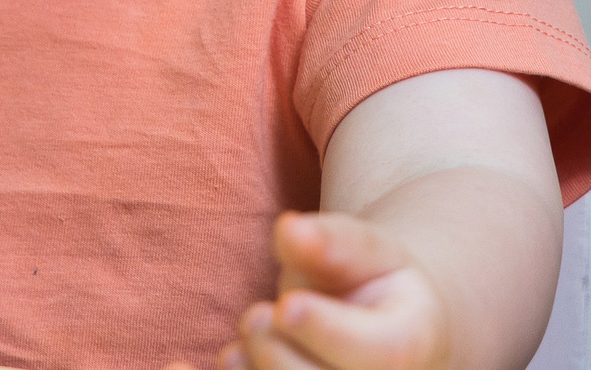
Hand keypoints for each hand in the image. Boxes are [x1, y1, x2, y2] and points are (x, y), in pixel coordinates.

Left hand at [185, 213, 448, 369]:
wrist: (377, 328)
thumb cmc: (368, 284)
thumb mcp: (365, 251)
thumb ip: (334, 242)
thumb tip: (291, 233)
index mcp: (413, 345)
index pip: (381, 354)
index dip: (328, 332)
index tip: (285, 305)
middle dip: (279, 355)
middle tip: (258, 315)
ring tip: (242, 344)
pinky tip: (178, 367)